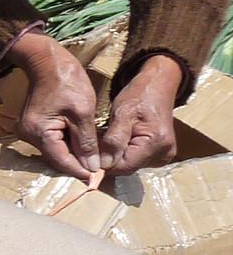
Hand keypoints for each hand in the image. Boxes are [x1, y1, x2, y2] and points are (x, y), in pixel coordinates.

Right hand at [7, 32, 100, 180]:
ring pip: (54, 151)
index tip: (96, 178)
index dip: (79, 170)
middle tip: (98, 171)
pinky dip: (67, 145)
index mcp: (38, 132)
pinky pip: (52, 142)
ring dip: (72, 155)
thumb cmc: (67, 81)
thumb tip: (92, 167)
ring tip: (93, 159)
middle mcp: (28, 136)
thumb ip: (86, 142)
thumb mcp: (83, 112)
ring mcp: (28, 131)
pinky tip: (81, 146)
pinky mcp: (33, 126)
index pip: (60, 160)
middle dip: (76, 164)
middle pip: (55, 157)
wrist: (47, 62)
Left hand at [100, 55, 182, 175]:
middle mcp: (164, 154)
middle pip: (127, 168)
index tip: (90, 153)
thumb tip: (103, 165)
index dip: (104, 163)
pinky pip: (137, 160)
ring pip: (131, 165)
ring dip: (117, 156)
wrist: (158, 86)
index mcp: (155, 143)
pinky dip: (125, 153)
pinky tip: (120, 141)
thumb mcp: (122, 114)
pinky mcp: (160, 154)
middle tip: (98, 142)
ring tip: (110, 139)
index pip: (123, 167)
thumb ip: (113, 140)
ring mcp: (164, 156)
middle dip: (110, 159)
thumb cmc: (139, 96)